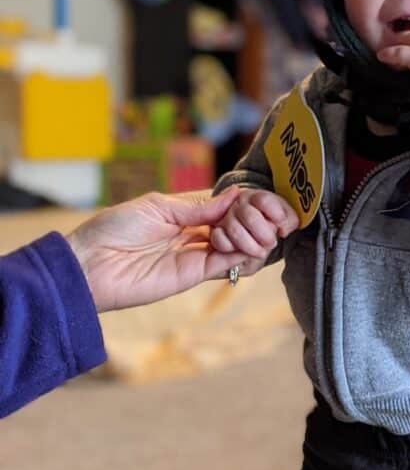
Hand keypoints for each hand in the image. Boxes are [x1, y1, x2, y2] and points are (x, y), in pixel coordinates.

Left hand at [67, 188, 249, 311]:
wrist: (91, 264)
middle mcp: (194, 234)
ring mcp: (195, 255)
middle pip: (235, 226)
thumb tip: (235, 195)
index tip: (256, 196)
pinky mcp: (193, 275)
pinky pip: (225, 264)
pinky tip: (247, 243)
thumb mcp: (158, 206)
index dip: (242, 202)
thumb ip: (197, 206)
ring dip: (250, 236)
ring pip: (236, 246)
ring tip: (256, 228)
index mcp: (185, 213)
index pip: (224, 207)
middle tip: (258, 214)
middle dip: (251, 219)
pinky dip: (241, 254)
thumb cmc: (114, 228)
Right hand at [209, 189, 299, 275]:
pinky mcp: (216, 231)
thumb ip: (289, 221)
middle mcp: (240, 204)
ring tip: (261, 253)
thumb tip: (284, 229)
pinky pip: (219, 239)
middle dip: (264, 235)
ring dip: (250, 246)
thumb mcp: (284, 218)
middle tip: (271, 243)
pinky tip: (241, 253)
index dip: (276, 214)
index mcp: (257, 197)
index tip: (282, 225)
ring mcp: (226, 217)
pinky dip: (230, 249)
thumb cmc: (270, 222)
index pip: (264, 200)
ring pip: (235, 230)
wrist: (251, 229)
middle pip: (250, 217)